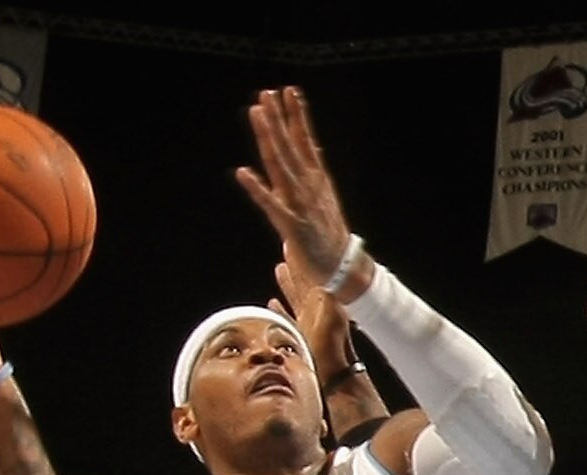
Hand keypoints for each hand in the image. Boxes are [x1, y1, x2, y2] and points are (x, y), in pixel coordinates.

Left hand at [233, 87, 363, 295]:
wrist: (345, 270)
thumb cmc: (329, 236)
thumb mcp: (325, 197)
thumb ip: (314, 170)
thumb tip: (311, 146)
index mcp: (317, 180)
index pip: (305, 141)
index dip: (296, 116)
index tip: (289, 91)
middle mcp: (308, 187)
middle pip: (291, 146)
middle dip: (279, 118)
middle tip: (267, 93)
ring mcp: (300, 205)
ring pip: (281, 164)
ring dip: (269, 138)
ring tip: (257, 114)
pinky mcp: (292, 226)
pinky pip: (270, 204)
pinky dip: (256, 189)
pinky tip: (242, 173)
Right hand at [271, 246, 353, 381]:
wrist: (335, 375)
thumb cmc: (334, 347)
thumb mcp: (333, 316)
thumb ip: (327, 296)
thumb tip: (322, 279)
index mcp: (323, 301)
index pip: (310, 274)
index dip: (303, 260)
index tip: (295, 243)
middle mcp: (316, 309)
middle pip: (302, 282)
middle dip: (295, 266)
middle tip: (287, 248)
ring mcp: (309, 322)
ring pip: (294, 297)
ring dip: (287, 284)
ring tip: (279, 268)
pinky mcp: (301, 337)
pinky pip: (287, 318)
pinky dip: (280, 310)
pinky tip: (272, 303)